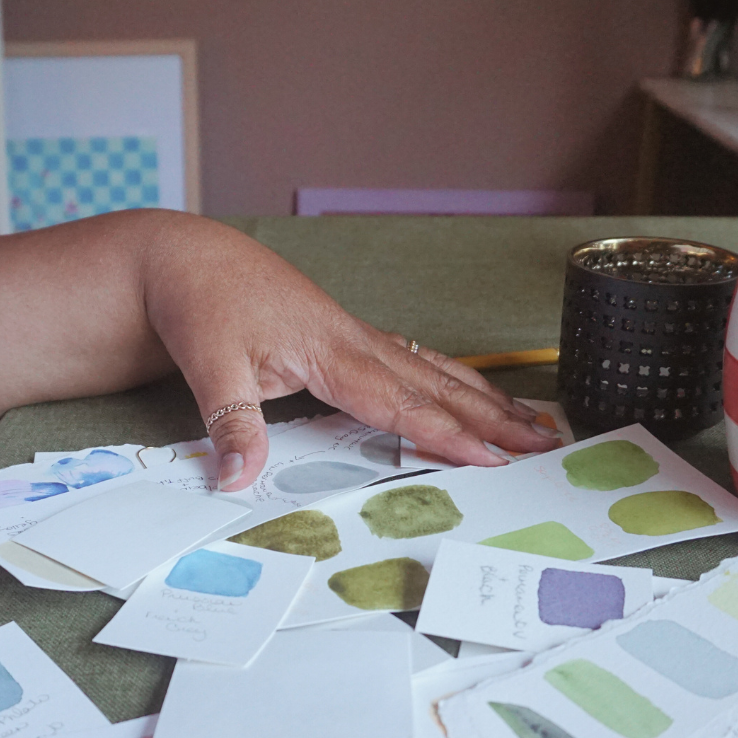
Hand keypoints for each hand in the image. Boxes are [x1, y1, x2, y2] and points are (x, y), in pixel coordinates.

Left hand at [143, 216, 560, 490]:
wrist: (191, 257)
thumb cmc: (202, 304)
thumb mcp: (207, 364)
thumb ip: (231, 423)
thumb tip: (237, 480)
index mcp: (329, 350)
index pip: (399, 401)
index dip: (446, 433)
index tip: (491, 458)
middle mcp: (355, 341)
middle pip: (436, 384)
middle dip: (493, 417)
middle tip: (546, 443)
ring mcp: (356, 335)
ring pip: (434, 369)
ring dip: (484, 397)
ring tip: (533, 421)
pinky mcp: (348, 335)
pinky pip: (416, 360)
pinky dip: (451, 379)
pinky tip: (469, 391)